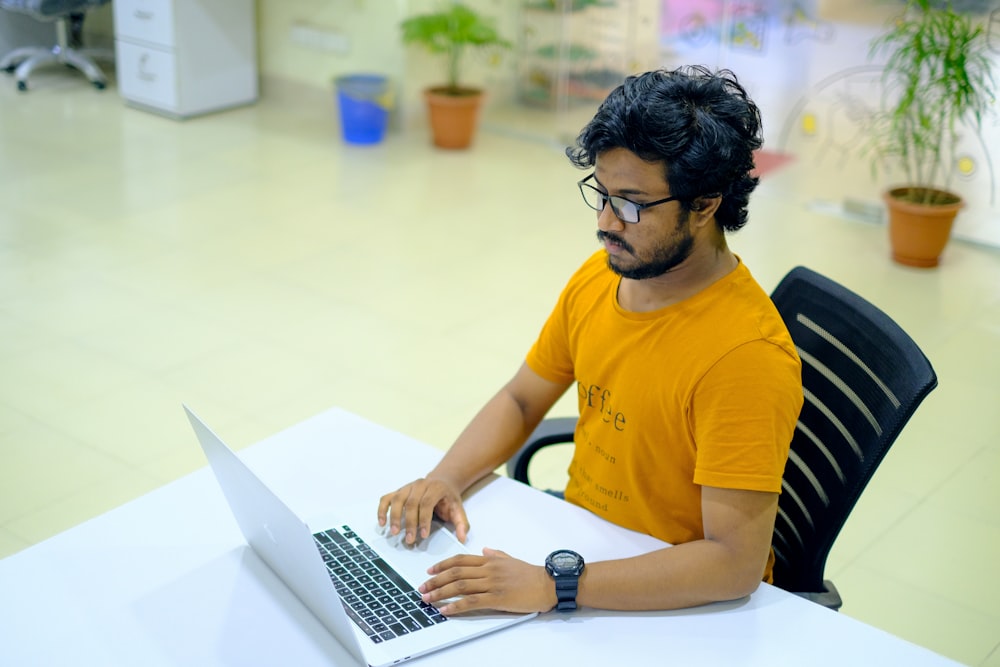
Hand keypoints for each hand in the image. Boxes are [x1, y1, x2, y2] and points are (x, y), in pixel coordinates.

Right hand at [377, 477, 469, 544]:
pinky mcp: (399, 491)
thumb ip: (462, 523)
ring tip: (394, 532)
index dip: (424, 519)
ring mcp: (407, 487)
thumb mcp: (458, 509)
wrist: (442, 481)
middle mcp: (420, 485)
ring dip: (394, 516)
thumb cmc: (448, 498)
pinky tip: (382, 522)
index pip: (427, 503)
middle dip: (409, 522)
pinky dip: (382, 509)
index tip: (423, 535)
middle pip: (411, 503)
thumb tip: (462, 538)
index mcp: (435, 488)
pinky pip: (387, 498)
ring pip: (397, 499)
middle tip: (409, 539)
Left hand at [419, 548, 555, 614]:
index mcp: (490, 560)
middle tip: (422, 587)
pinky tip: (445, 610)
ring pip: (460, 586)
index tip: (429, 571)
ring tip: (427, 599)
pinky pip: (472, 602)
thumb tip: (484, 550)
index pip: (460, 560)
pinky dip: (456, 606)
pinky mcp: (497, 598)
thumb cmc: (530, 574)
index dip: (442, 565)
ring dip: (440, 593)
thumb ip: (496, 555)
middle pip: (455, 573)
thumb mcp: (511, 559)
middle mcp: (488, 569)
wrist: (547, 584)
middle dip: (435, 580)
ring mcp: (492, 583)